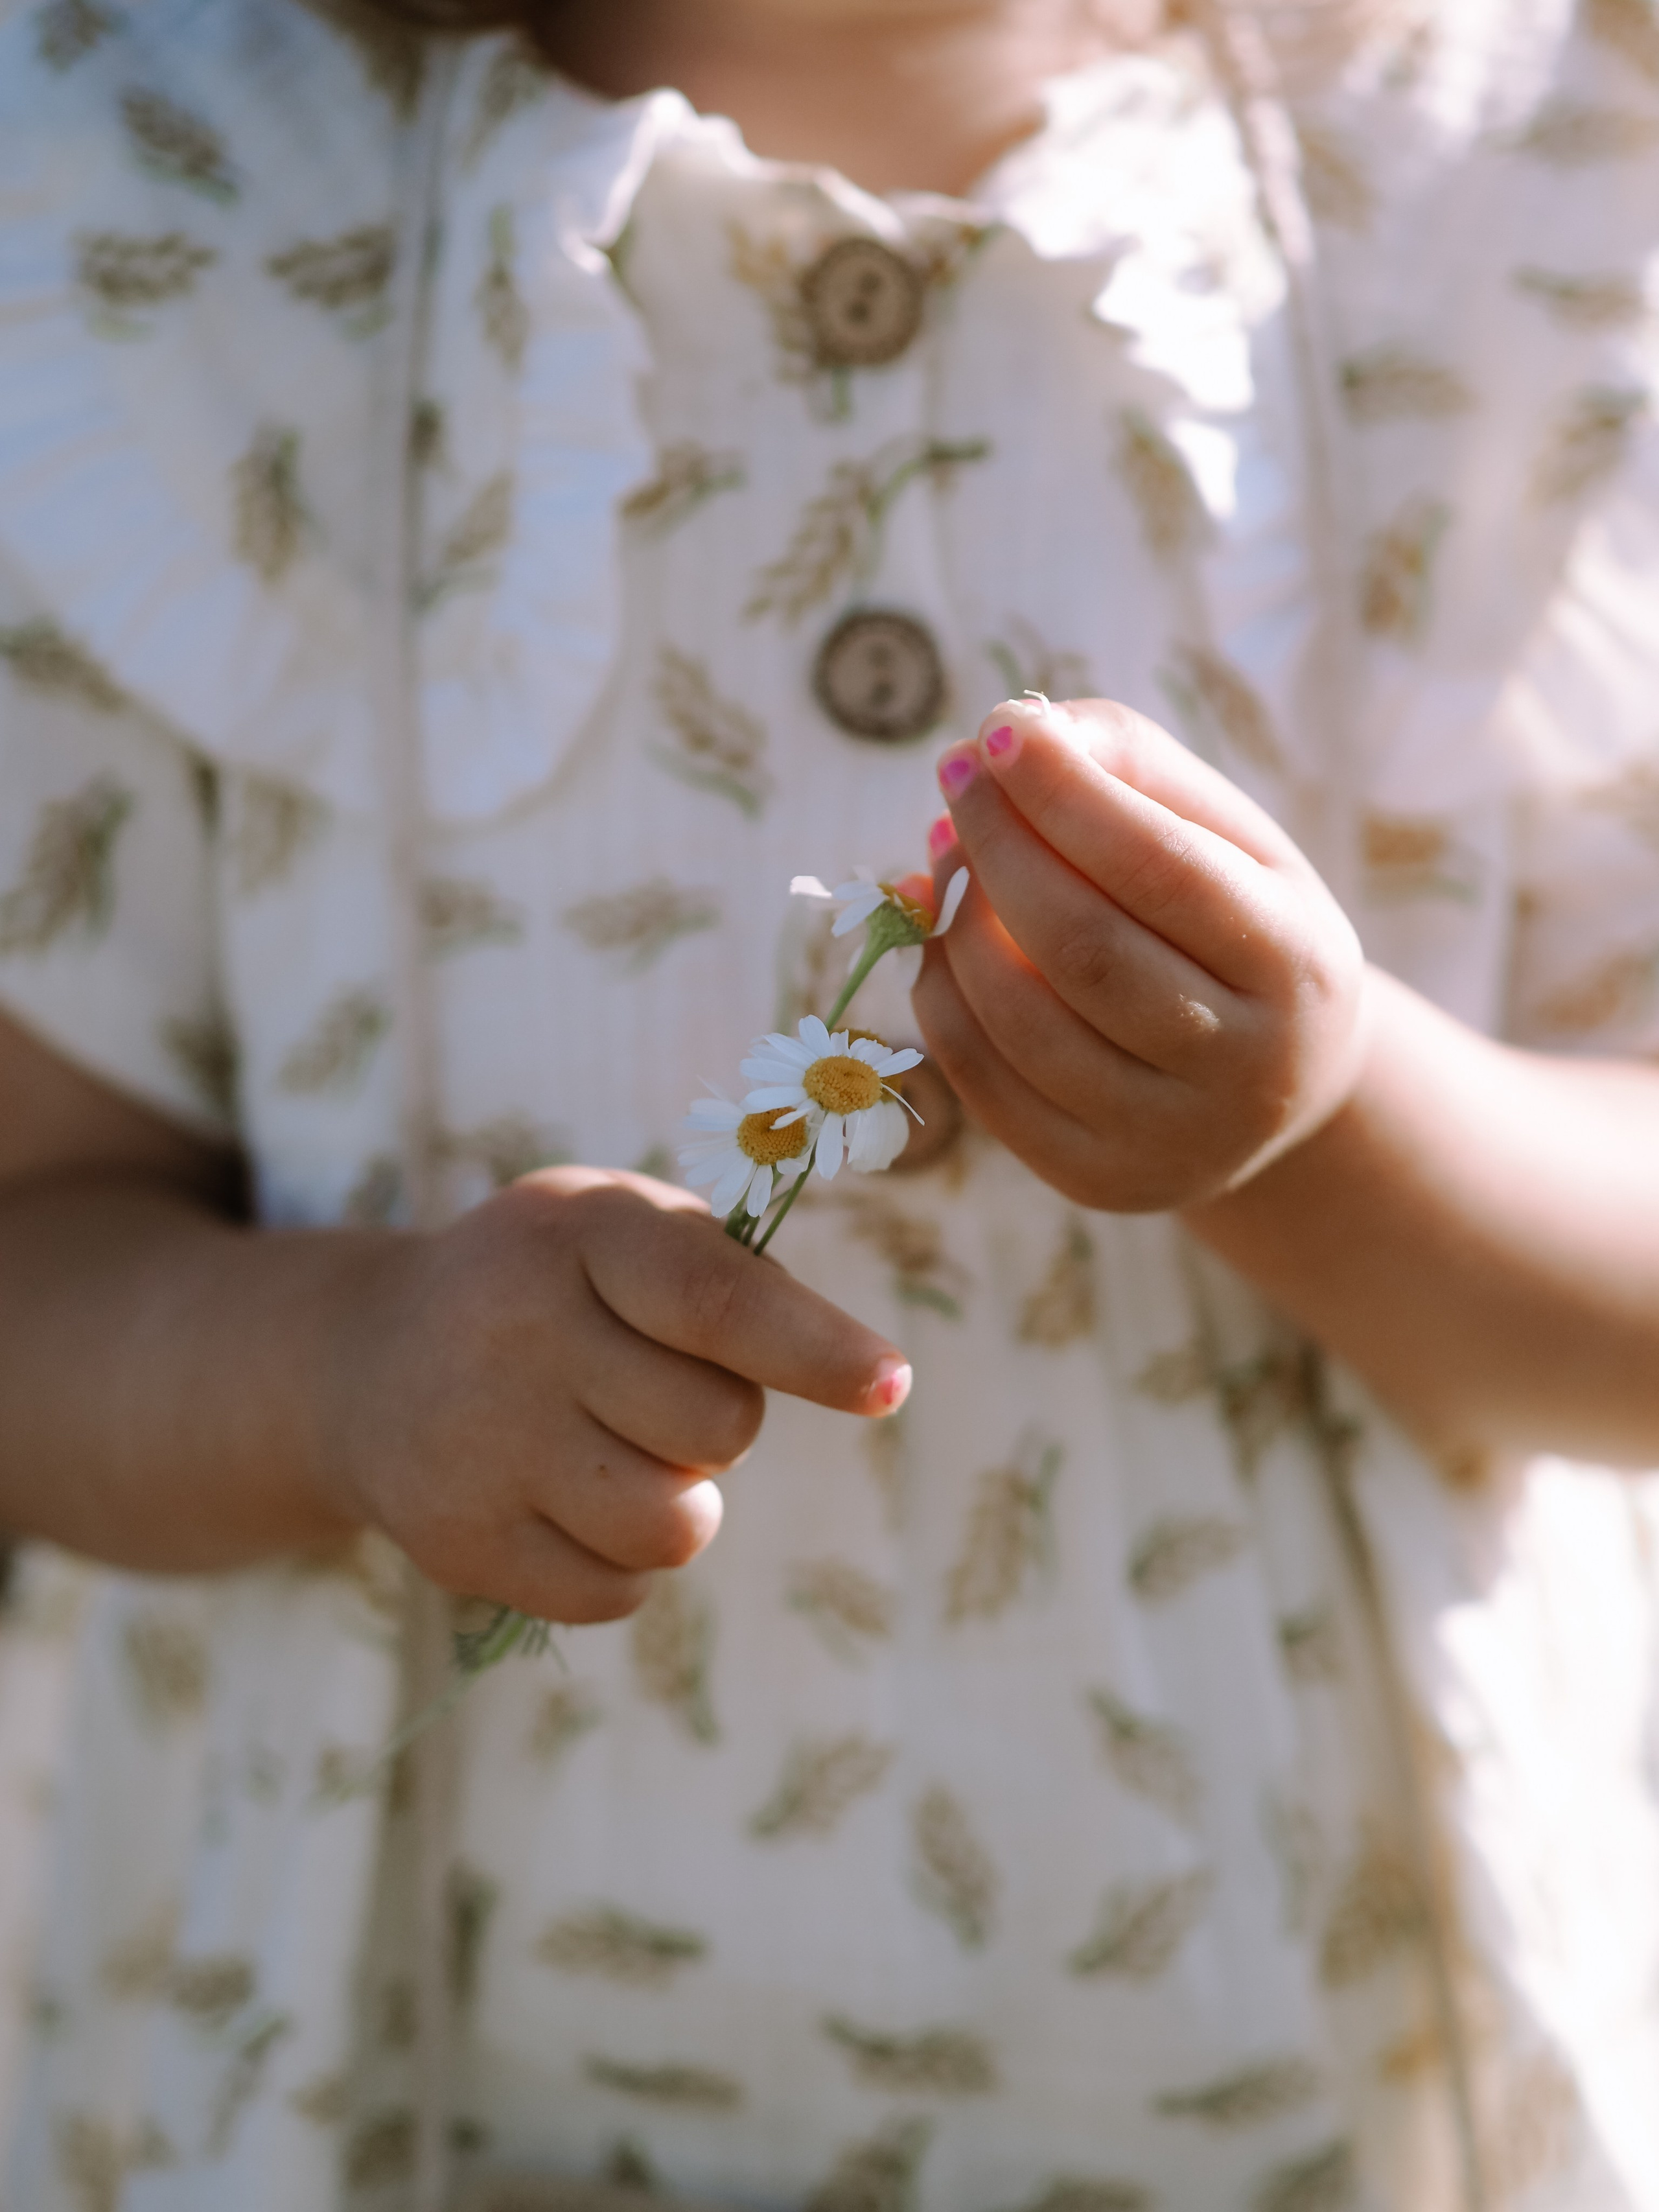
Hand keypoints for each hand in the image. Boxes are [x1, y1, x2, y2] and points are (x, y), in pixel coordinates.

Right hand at [315, 1168, 909, 1622]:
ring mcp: (480, 1446)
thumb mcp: (621, 1229)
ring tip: (617, 1450)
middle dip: (721, 1423)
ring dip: (680, 1502)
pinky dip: (621, 1561)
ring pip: (675, 1528)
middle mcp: (518, 1332)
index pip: (715, 1302)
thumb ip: (729, 1274)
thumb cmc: (552, 1287)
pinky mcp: (460, 1544)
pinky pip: (616, 1595)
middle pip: (719, 1429)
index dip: (815, 1348)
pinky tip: (567, 1500)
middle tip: (654, 1390)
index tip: (890, 1385)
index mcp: (579, 1232)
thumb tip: (849, 1363)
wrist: (367, 1361)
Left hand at [912, 696, 1366, 1212]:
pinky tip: (942, 936)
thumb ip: (1138, 769)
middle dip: (998, 848)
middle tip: (955, 775)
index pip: (1162, 868)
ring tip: (946, 853)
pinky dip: (941, 993)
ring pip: (1019, 1021)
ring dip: (955, 921)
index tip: (999, 729)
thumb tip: (1020, 730)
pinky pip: (981, 1080)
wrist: (1277, 1087)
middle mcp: (1243, 1066)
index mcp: (1295, 964)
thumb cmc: (1238, 926)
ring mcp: (1167, 1140)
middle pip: (1083, 948)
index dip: (1067, 795)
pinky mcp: (1094, 1179)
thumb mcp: (1231, 841)